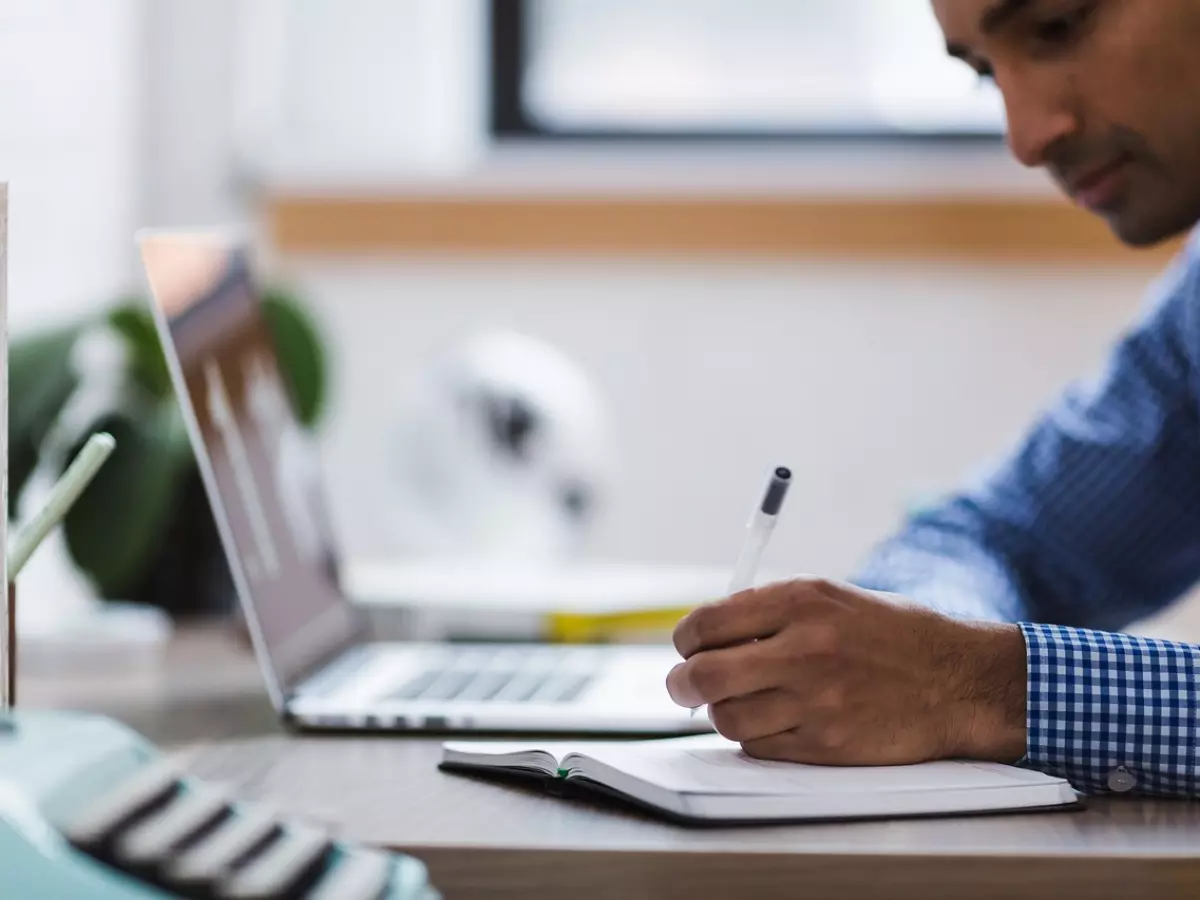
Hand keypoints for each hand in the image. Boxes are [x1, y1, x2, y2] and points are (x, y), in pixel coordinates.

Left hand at [666, 577, 1026, 765]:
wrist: (958, 681)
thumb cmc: (890, 635)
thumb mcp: (831, 598)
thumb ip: (768, 611)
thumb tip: (704, 636)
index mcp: (801, 601)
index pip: (707, 623)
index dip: (686, 640)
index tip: (688, 648)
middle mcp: (804, 648)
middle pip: (703, 675)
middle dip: (682, 683)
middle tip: (685, 686)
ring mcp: (815, 701)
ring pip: (726, 718)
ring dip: (722, 712)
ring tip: (740, 702)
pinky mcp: (826, 745)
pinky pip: (759, 747)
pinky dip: (754, 737)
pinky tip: (774, 721)